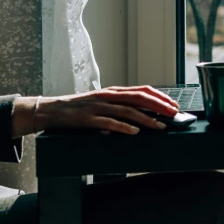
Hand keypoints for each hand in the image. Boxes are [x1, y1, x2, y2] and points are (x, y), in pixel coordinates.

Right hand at [11, 86, 180, 136]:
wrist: (50, 111)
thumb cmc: (79, 110)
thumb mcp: (102, 103)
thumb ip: (120, 106)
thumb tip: (145, 115)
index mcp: (113, 91)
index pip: (142, 90)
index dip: (160, 96)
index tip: (174, 104)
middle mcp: (107, 96)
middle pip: (138, 98)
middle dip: (158, 106)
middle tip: (173, 114)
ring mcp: (97, 107)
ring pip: (126, 111)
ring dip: (146, 119)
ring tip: (160, 127)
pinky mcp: (87, 119)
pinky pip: (108, 123)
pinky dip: (123, 128)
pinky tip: (134, 132)